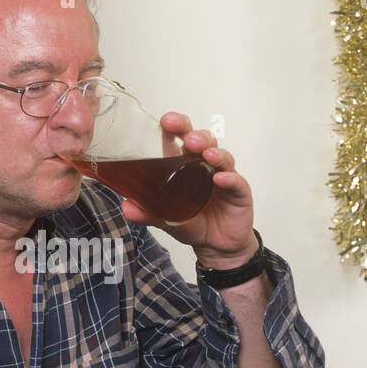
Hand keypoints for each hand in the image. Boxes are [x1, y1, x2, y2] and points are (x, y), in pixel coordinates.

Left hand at [118, 112, 258, 267]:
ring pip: (221, 156)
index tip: (166, 121)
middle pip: (203, 141)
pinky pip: (236, 181)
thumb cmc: (194, 224)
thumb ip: (148, 213)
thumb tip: (127, 208)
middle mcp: (205, 166)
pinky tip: (221, 179)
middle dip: (195, 135)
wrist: (216, 246)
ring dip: (213, 152)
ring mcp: (223, 177)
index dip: (176, 126)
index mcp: (185, 166)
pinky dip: (229, 178)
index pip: (181, 138)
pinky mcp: (239, 192)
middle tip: (187, 137)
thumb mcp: (166, 219)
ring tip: (206, 154)